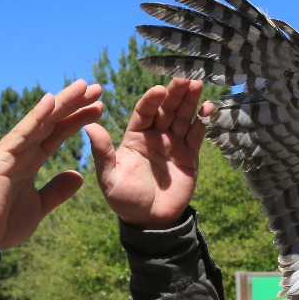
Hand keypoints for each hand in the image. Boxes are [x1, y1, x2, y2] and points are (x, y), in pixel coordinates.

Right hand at [0, 80, 103, 248]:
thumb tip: (78, 175)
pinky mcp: (0, 157)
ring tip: (84, 86)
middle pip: (51, 123)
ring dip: (62, 103)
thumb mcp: (39, 207)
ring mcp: (9, 152)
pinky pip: (23, 133)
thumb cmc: (1, 225)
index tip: (98, 108)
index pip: (56, 135)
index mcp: (27, 163)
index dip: (76, 121)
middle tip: (96, 88)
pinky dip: (37, 116)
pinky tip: (52, 100)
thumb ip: (57, 191)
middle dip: (74, 105)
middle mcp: (18, 152)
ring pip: (40, 122)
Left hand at [85, 79, 212, 228]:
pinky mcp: (190, 155)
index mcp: (134, 137)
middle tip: (185, 77)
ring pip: (183, 117)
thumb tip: (90, 126)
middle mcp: (155, 136)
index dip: (151, 100)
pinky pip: (197, 134)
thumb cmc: (126, 200)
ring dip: (190, 100)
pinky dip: (203, 121)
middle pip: (166, 109)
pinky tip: (208, 107)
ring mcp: (174, 144)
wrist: (151, 221)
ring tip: (198, 84)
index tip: (159, 89)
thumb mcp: (109, 178)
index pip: (143, 112)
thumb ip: (103, 153)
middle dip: (175, 93)